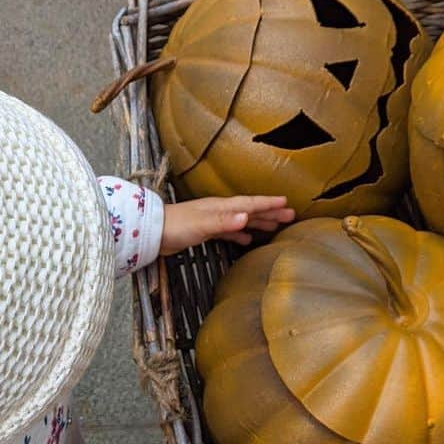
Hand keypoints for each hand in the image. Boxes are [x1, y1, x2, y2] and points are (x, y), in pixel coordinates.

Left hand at [159, 195, 295, 254]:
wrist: (153, 233)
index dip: (268, 204)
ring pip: (241, 220)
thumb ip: (224, 222)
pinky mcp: (205, 232)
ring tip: (275, 226)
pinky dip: (240, 235)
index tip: (286, 203)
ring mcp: (213, 221)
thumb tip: (246, 217)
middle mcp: (219, 211)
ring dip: (258, 222)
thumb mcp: (202, 224)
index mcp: (221, 207)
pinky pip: (229, 232)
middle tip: (290, 215)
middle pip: (249, 210)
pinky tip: (247, 240)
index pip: (249, 203)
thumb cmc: (176, 226)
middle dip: (269, 212)